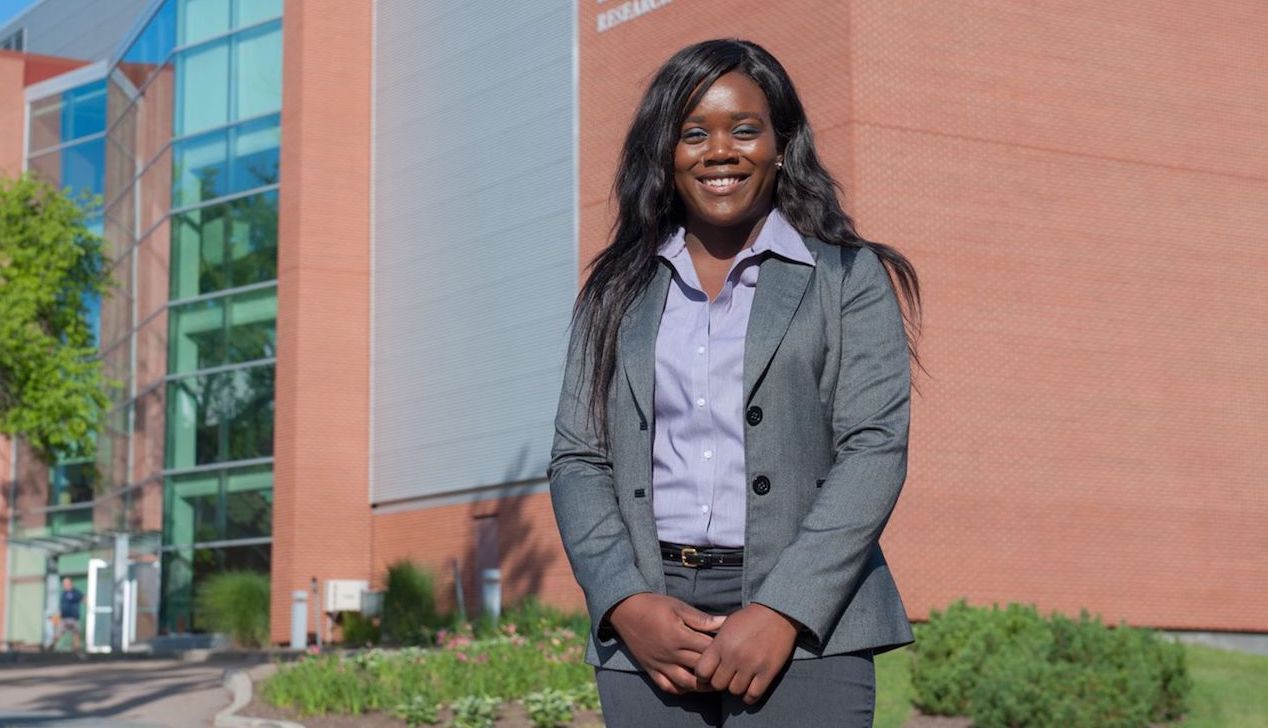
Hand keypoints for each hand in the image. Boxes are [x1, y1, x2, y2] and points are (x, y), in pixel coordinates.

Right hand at [607, 593, 727, 693]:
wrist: (625, 610)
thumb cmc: (654, 605)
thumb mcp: (678, 607)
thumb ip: (701, 619)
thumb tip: (725, 622)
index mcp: (679, 637)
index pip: (707, 649)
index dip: (722, 650)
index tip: (732, 649)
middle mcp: (670, 654)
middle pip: (700, 668)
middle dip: (716, 669)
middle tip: (729, 667)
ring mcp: (660, 665)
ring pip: (686, 683)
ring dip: (702, 685)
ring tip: (714, 681)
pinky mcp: (651, 670)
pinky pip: (668, 687)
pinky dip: (680, 689)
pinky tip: (690, 685)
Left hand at [694, 603, 797, 703]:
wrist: (777, 612)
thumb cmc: (750, 618)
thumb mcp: (726, 626)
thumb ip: (715, 645)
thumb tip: (704, 662)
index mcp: (721, 644)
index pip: (702, 671)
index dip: (703, 675)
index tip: (709, 674)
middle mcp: (734, 656)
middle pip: (717, 684)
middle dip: (720, 682)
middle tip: (726, 677)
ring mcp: (751, 665)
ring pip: (735, 691)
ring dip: (736, 687)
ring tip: (740, 680)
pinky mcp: (768, 672)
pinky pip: (753, 695)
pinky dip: (750, 696)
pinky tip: (750, 688)